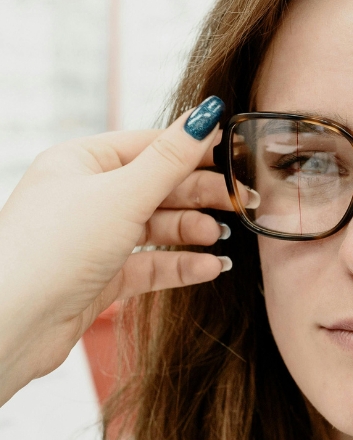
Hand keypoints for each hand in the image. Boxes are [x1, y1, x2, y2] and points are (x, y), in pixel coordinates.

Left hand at [0, 97, 252, 405]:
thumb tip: (206, 114)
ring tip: (220, 238)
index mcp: (82, 162)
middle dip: (201, 196)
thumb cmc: (53, 249)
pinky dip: (181, 265)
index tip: (236, 159)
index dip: (195, 151)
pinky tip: (209, 267)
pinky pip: (152, 264)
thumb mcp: (123, 194)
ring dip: (193, 231)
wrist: (11, 324)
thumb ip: (172, 158)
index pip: (151, 145)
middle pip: (160, 186)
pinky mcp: (101, 277)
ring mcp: (95, 238)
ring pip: (159, 227)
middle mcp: (87, 196)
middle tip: (242, 202)